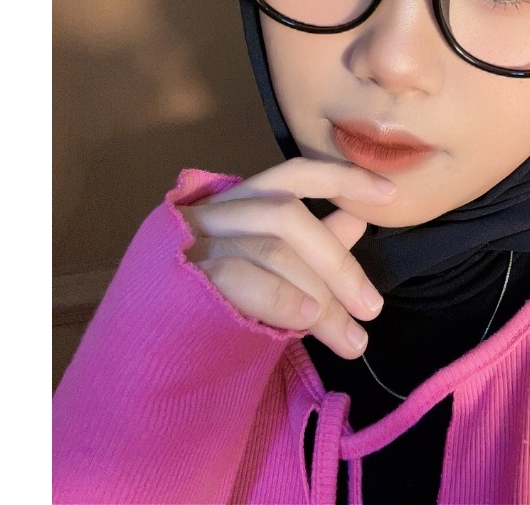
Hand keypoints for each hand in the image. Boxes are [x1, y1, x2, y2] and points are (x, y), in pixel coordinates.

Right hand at [179, 158, 395, 358]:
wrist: (140, 355)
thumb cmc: (211, 304)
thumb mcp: (267, 270)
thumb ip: (308, 244)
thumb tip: (357, 217)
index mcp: (236, 202)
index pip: (292, 175)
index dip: (340, 176)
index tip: (389, 194)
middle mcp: (212, 212)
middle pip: (287, 217)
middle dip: (338, 264)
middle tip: (372, 309)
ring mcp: (191, 242)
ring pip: (271, 251)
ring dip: (320, 297)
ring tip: (351, 337)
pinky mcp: (178, 279)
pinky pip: (238, 278)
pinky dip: (279, 298)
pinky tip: (305, 324)